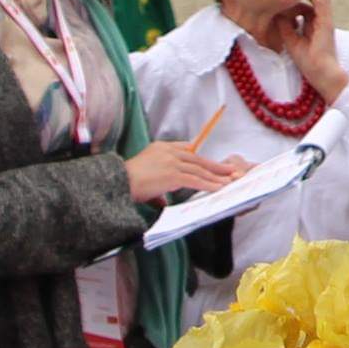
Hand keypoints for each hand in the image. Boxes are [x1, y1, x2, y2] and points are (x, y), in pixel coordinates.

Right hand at [129, 137, 245, 205]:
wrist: (118, 182)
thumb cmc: (127, 183)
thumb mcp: (145, 178)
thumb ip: (157, 187)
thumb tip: (161, 200)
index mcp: (161, 147)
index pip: (186, 149)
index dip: (201, 158)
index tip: (212, 164)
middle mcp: (168, 151)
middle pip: (197, 158)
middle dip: (215, 166)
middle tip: (230, 170)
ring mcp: (171, 161)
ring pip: (199, 169)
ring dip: (216, 176)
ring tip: (229, 181)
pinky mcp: (172, 174)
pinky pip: (195, 179)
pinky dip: (208, 184)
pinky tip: (218, 188)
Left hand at [262, 0, 348, 104]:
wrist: (320, 72)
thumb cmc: (308, 62)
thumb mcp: (292, 41)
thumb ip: (286, 27)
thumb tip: (278, 14)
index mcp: (315, 27)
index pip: (308, 7)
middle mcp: (322, 22)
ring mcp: (326, 21)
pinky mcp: (327, 22)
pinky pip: (321, 2)